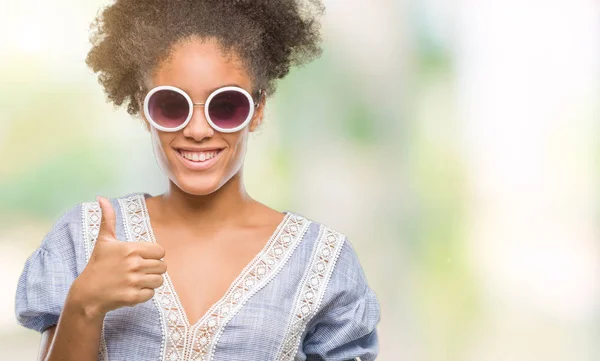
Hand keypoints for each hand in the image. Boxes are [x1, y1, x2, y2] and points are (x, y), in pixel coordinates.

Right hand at [69, 196, 166, 318]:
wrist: (87, 294)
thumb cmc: (98, 265)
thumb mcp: (103, 241)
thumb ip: (108, 219)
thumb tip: (102, 198)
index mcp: (130, 249)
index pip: (160, 251)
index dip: (154, 255)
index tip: (142, 258)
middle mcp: (133, 264)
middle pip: (163, 266)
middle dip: (153, 269)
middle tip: (139, 271)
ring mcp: (133, 281)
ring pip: (159, 280)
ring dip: (151, 281)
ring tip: (136, 280)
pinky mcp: (133, 297)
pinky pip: (152, 294)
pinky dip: (145, 294)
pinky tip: (132, 290)